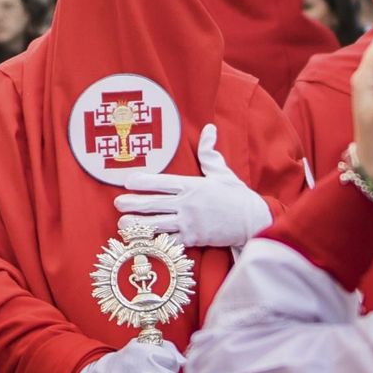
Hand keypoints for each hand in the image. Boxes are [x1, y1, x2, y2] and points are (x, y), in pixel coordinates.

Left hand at [114, 124, 271, 246]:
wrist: (255, 220)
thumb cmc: (237, 195)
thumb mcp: (222, 171)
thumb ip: (209, 152)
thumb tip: (209, 129)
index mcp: (192, 185)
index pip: (162, 182)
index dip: (143, 182)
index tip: (128, 182)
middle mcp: (188, 204)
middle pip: (154, 203)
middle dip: (133, 203)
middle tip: (118, 203)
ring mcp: (190, 223)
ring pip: (158, 225)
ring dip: (138, 225)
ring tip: (123, 224)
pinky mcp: (194, 239)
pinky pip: (171, 242)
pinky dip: (156, 243)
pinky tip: (142, 243)